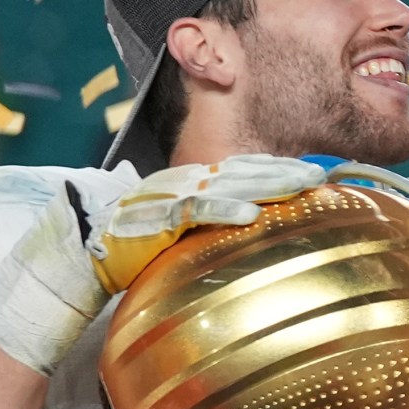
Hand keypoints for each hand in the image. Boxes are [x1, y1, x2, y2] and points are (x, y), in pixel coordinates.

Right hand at [100, 156, 327, 291]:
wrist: (89, 240)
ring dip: (268, 184)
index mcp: (195, 180)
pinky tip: (252, 214)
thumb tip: (252, 221)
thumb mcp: (181, 219)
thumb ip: (212, 215)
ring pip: (230, 185)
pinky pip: (199, 211)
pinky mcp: (163, 217)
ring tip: (301, 185)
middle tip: (320, 175)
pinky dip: (226, 211)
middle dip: (284, 172)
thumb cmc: (137, 235)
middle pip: (245, 172)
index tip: (309, 170)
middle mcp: (189, 182)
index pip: (243, 168)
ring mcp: (176, 196)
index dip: (277, 167)